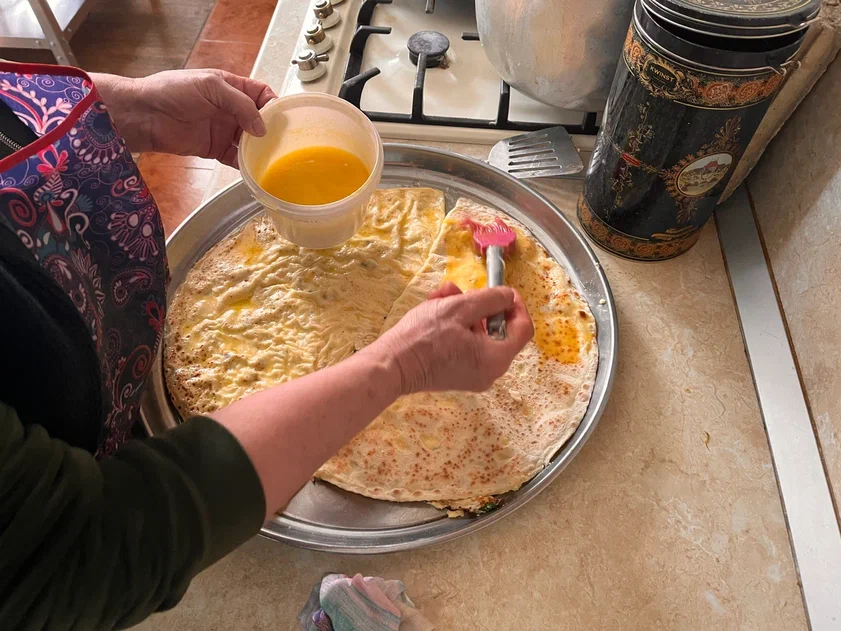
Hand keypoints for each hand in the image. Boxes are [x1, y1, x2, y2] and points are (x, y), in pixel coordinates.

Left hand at [94, 69, 275, 166]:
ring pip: (250, 142)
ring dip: (261, 150)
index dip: (274, 105)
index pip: (261, 95)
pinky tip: (255, 170)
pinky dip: (246, 165)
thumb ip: (240, 104)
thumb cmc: (171, 90)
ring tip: (272, 158)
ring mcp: (223, 130)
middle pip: (260, 121)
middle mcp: (230, 110)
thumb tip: (261, 127)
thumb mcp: (211, 86)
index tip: (283, 118)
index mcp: (231, 88)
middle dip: (272, 131)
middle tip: (283, 142)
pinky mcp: (214, 149)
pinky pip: (236, 159)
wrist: (144, 114)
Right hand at [369, 282, 533, 394]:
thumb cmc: (423, 337)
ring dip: (463, 311)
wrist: (391, 365)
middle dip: (480, 305)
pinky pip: (467, 345)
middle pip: (499, 330)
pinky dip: (456, 326)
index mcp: (496, 359)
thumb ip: (490, 299)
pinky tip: (435, 310)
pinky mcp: (458, 373)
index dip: (516, 306)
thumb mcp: (459, 308)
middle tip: (460, 291)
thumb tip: (508, 296)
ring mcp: (473, 374)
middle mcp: (490, 372)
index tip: (502, 290)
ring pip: (480, 334)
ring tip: (440, 295)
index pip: (523, 329)